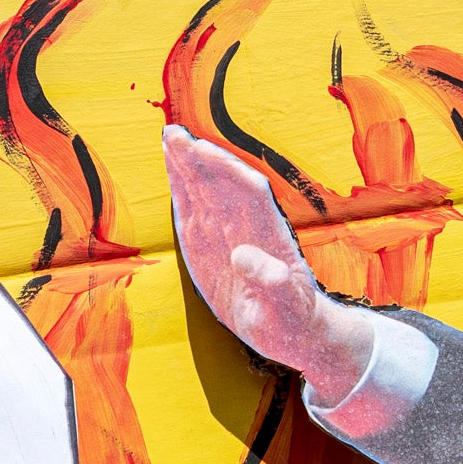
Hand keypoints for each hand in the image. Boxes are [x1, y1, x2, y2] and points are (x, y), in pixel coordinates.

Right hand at [162, 127, 377, 405]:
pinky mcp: (211, 248)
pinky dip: (182, 193)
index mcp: (268, 236)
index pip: (247, 193)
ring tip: (168, 140)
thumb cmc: (294, 318)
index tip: (203, 151)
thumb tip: (245, 257)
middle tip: (173, 134)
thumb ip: (272, 282)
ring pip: (206, 193)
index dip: (226, 170)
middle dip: (199, 158)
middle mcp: (246, 229)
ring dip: (188, 167)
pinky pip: (194, 215)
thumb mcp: (287, 306)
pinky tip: (172, 173)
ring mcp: (228, 236)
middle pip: (222, 184)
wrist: (294, 329)